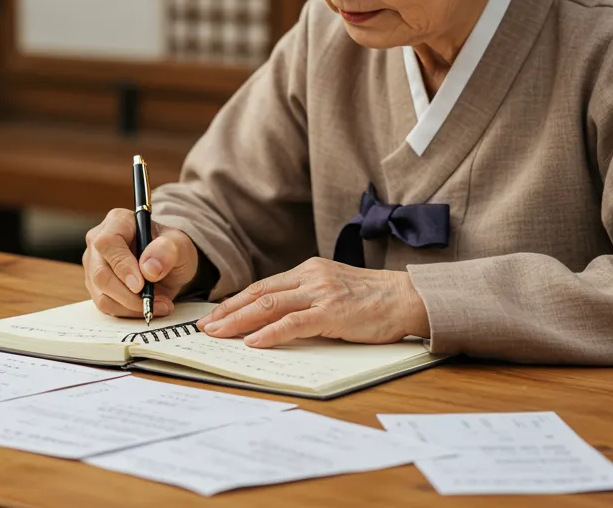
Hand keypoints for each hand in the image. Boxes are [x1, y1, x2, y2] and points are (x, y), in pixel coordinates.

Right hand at [83, 208, 200, 317]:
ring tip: (160, 305)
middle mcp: (99, 242)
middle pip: (100, 274)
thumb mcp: (180, 244)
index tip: (141, 285)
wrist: (168, 264)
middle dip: (128, 295)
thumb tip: (149, 269)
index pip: (107, 243)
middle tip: (154, 302)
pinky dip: (129, 312)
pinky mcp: (96, 286)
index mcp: (117, 222)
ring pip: (102, 295)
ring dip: (132, 307)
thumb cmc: (171, 249)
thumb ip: (168, 250)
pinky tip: (149, 307)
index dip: (122, 266)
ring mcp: (94, 265)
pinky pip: (107, 306)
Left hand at [194, 257, 429, 347]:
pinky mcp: (332, 313)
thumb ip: (307, 296)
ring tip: (218, 334)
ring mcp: (321, 294)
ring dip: (239, 322)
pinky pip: (293, 323)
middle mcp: (310, 277)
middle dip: (228, 311)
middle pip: (259, 293)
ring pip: (269, 306)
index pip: (263, 286)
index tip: (215, 315)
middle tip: (206, 326)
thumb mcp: (333, 289)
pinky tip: (253, 342)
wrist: (406, 298)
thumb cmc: (372, 299)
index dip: (235, 301)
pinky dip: (270, 333)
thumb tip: (276, 316)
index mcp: (308, 270)